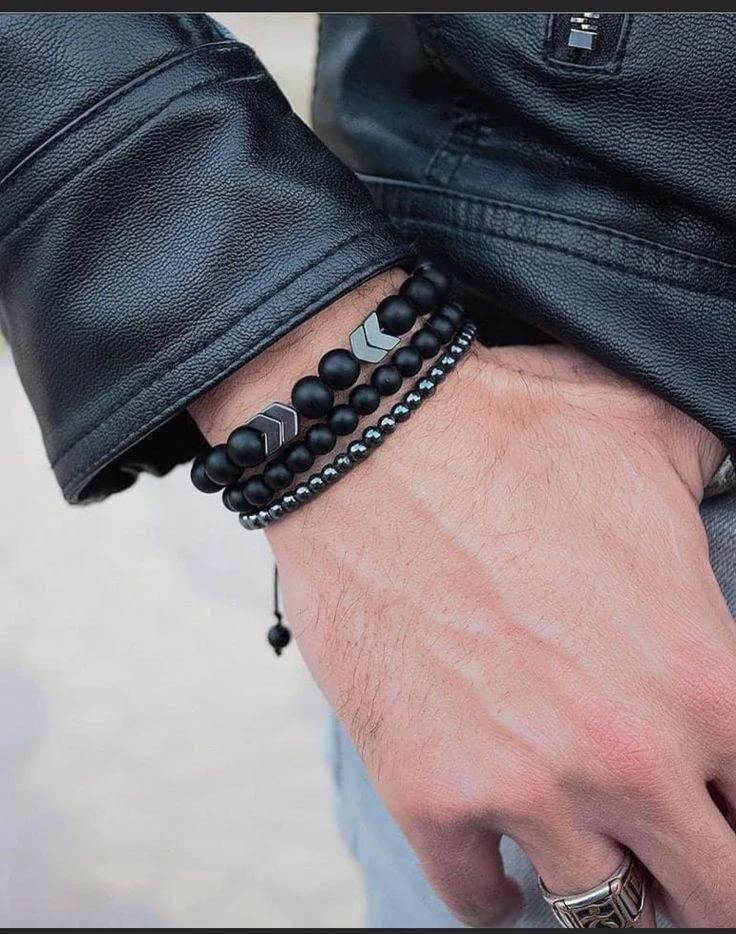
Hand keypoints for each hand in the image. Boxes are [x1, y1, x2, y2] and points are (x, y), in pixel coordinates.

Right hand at [192, 278, 733, 926]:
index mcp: (700, 676)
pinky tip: (496, 854)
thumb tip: (728, 465)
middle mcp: (628, 754)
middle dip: (701, 883)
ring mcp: (525, 784)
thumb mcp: (650, 435)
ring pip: (600, 909)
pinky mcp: (429, 792)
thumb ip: (716, 469)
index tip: (720, 804)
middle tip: (674, 855)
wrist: (369, 444)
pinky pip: (478, 897)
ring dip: (601, 884)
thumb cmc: (508, 432)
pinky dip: (492, 887)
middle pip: (711, 896)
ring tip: (586, 847)